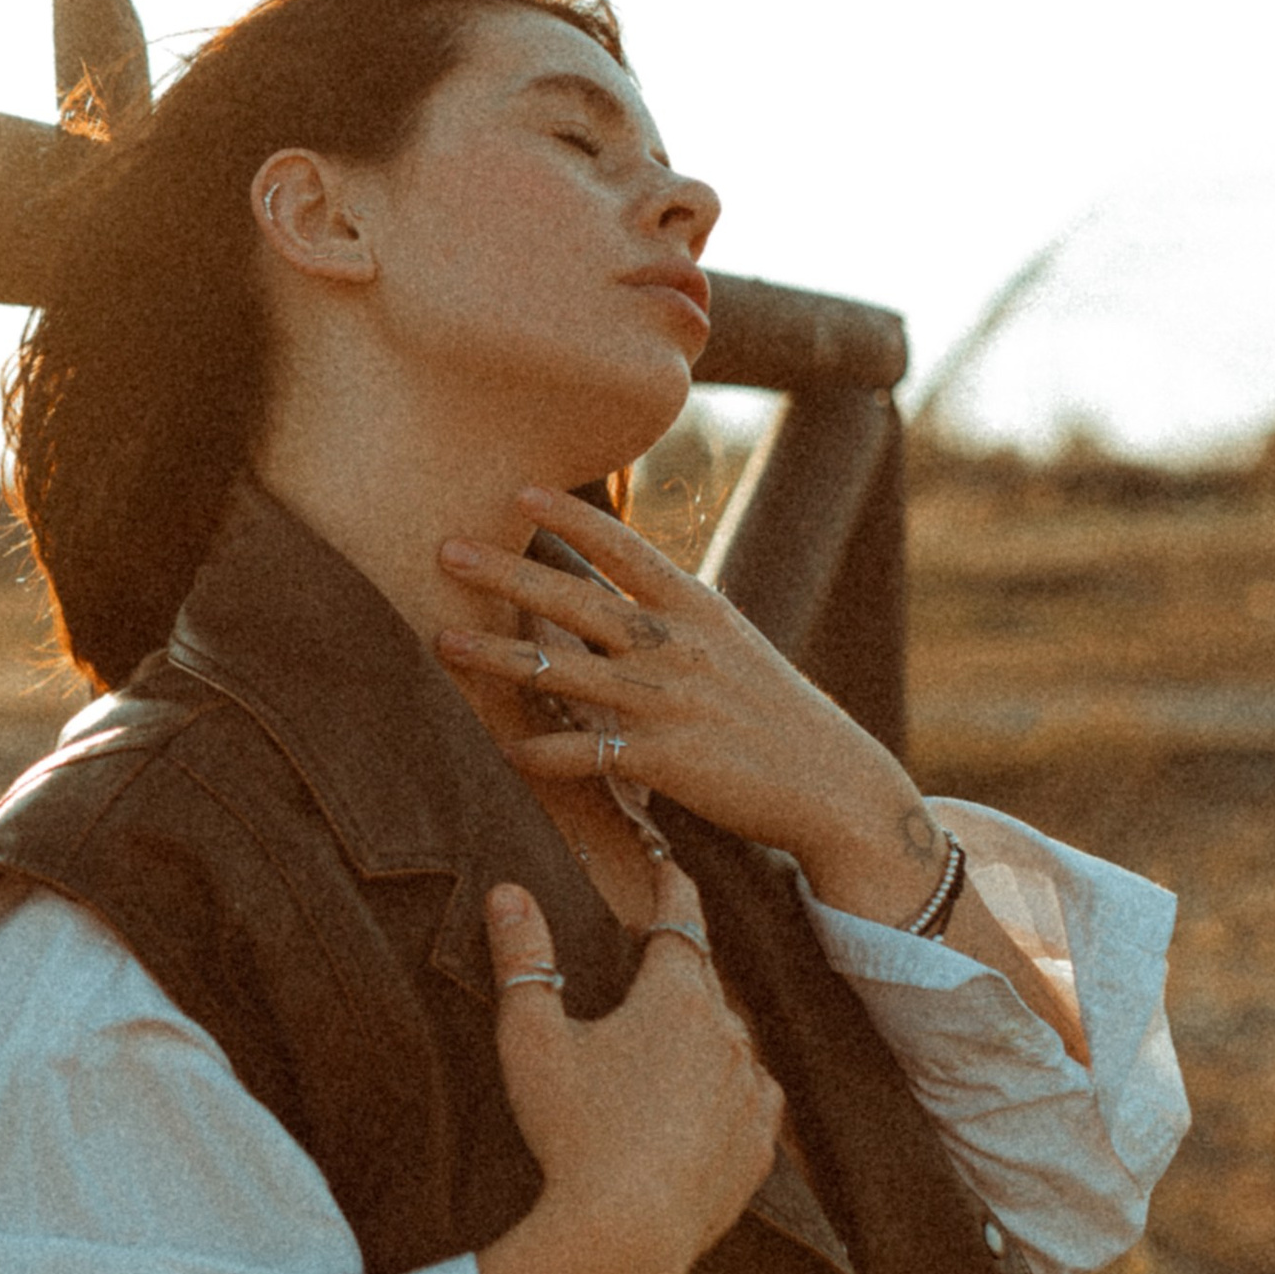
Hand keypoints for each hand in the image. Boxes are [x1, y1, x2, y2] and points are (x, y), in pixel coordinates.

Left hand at [438, 489, 955, 924]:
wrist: (832, 783)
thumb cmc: (773, 714)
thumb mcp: (729, 646)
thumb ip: (672, 617)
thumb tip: (619, 590)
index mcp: (697, 609)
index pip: (625, 550)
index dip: (571, 518)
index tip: (519, 491)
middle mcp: (678, 646)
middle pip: (578, 600)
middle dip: (506, 573)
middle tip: (443, 550)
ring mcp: (671, 702)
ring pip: (568, 672)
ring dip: (500, 657)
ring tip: (442, 642)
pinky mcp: (667, 761)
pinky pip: (590, 753)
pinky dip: (544, 751)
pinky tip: (504, 749)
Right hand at [475, 878, 783, 1273]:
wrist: (627, 1235)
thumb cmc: (572, 1133)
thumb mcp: (530, 1041)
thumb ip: (522, 962)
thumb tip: (508, 894)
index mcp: (675, 999)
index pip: (680, 923)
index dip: (673, 891)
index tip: (671, 869)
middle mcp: (727, 1036)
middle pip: (705, 985)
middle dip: (680, 972)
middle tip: (654, 965)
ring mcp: (751, 1095)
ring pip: (732, 1045)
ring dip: (705, 1038)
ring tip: (670, 1051)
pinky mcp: (759, 1149)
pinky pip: (749, 1103)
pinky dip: (727, 1094)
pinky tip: (702, 1109)